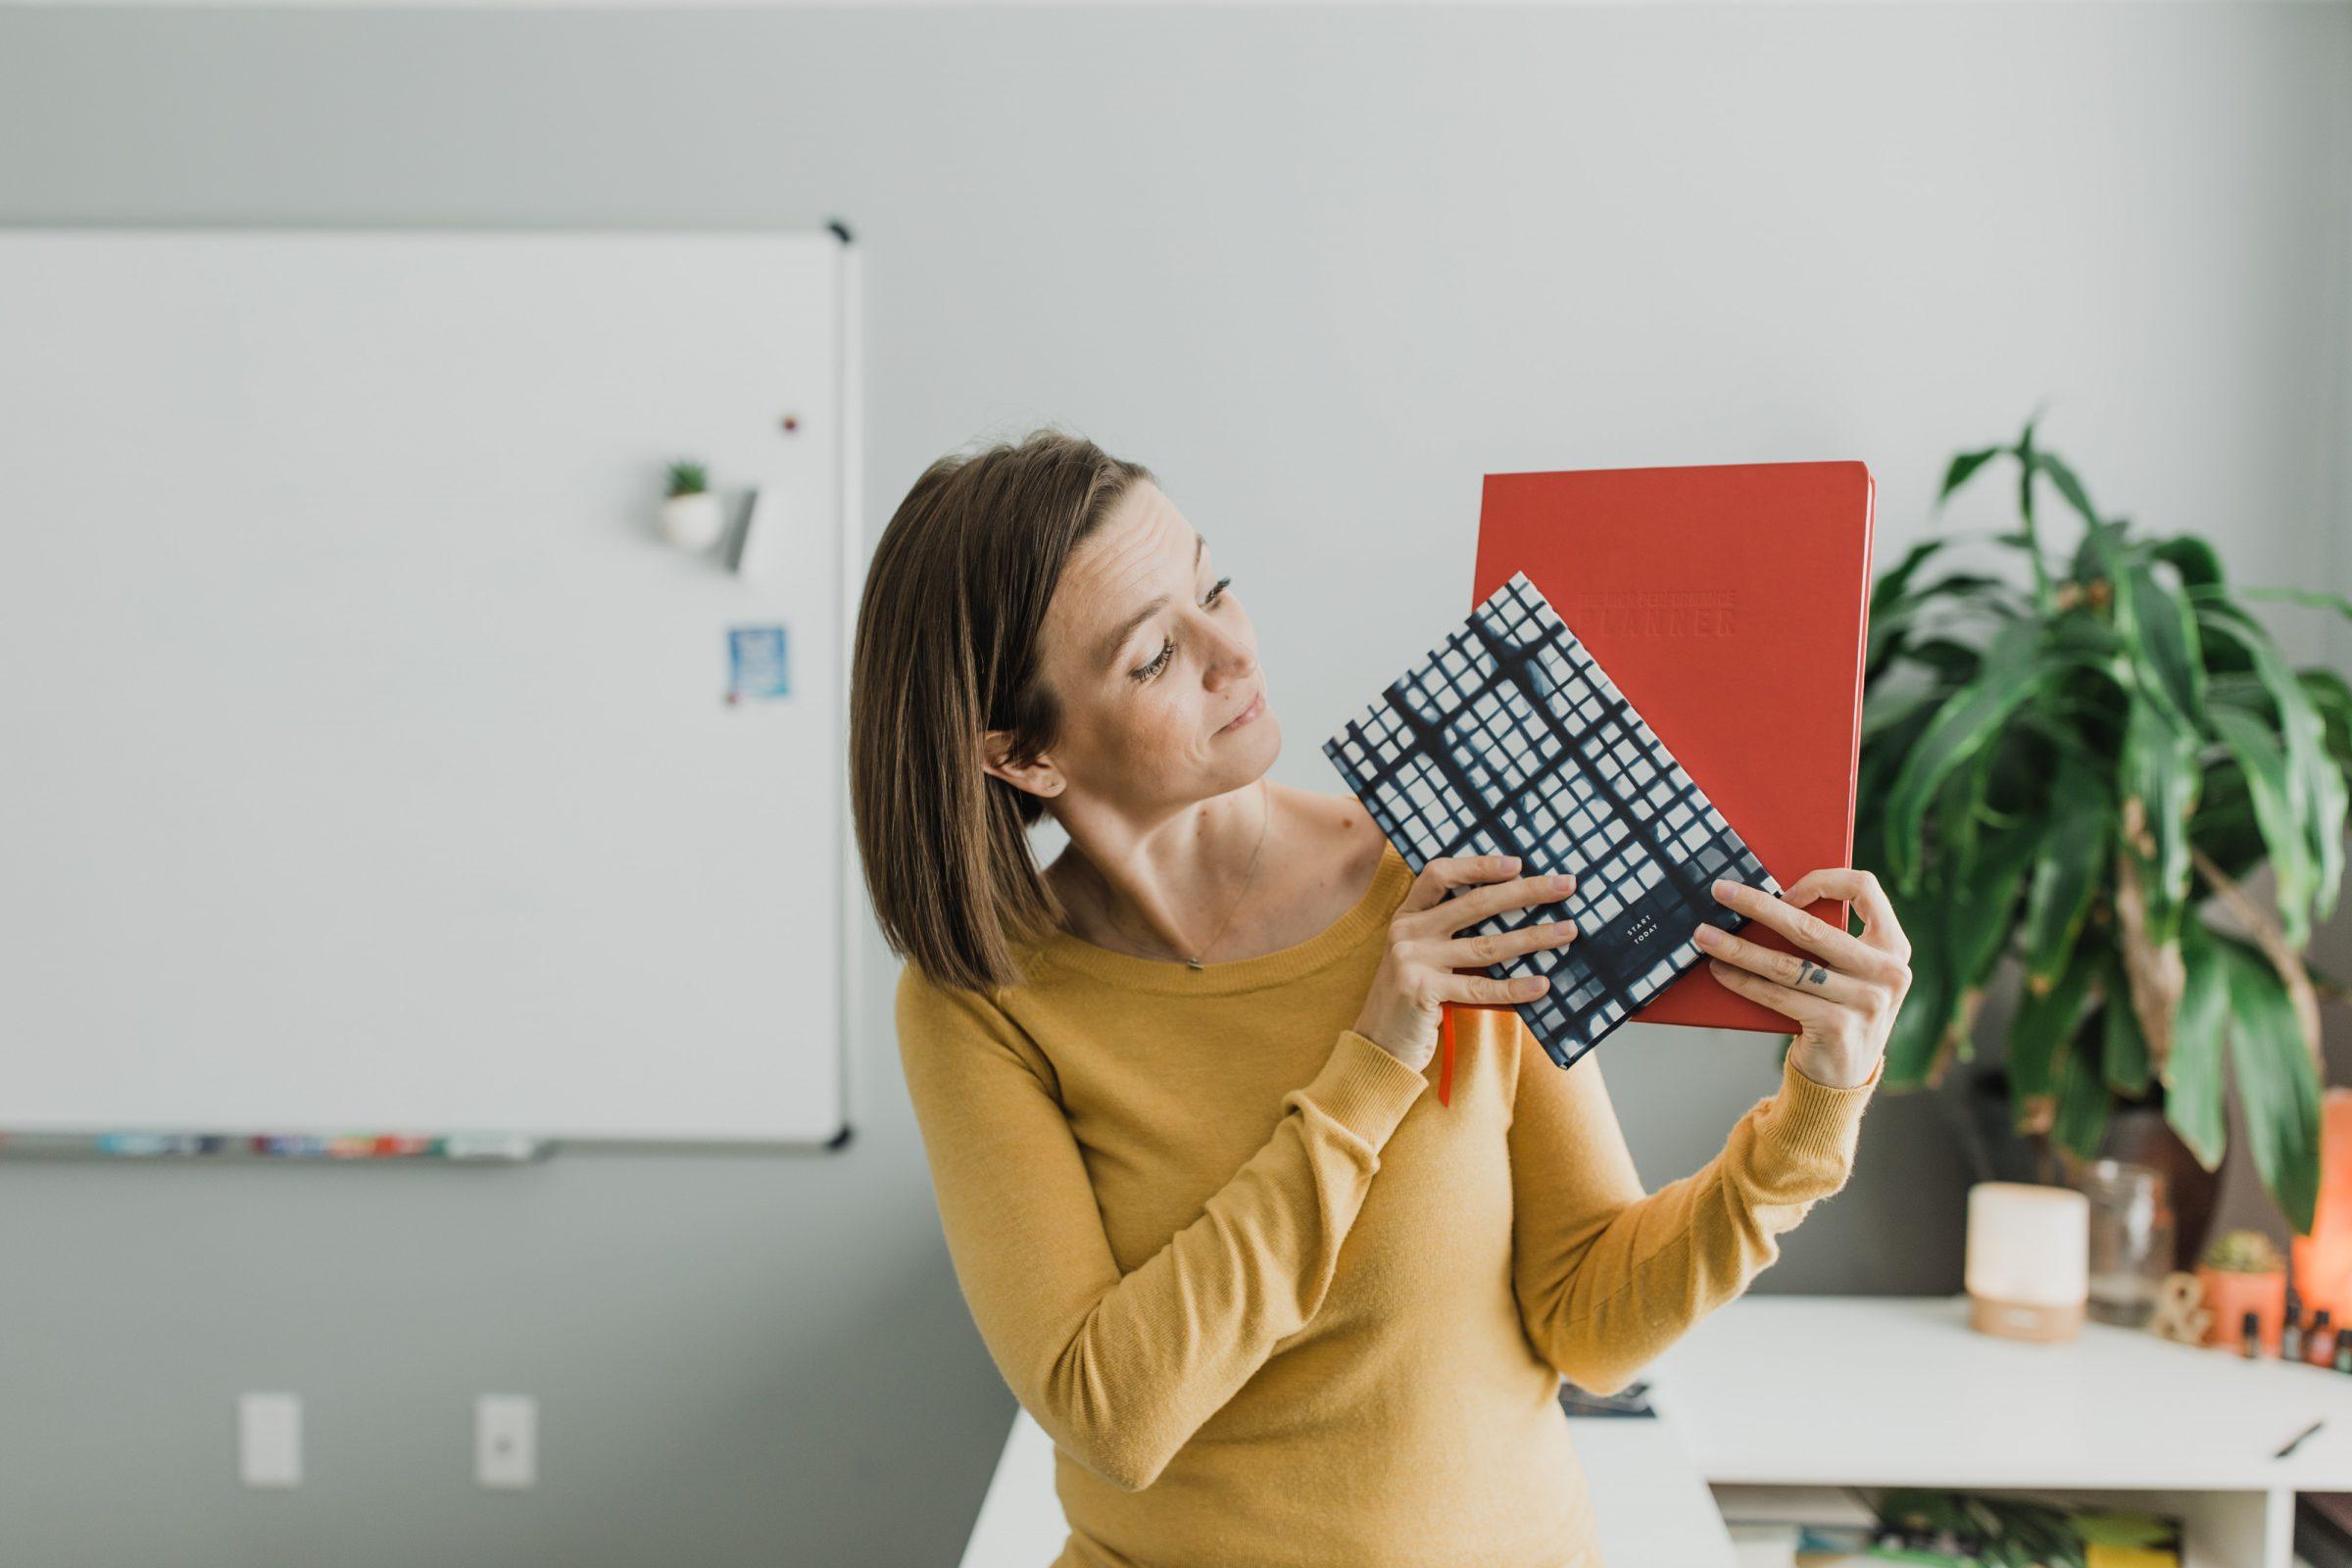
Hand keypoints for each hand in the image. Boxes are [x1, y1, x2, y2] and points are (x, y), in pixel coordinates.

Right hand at [1352, 852, 1580, 1071]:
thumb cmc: (1413, 996)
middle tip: (1565, 886)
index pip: (1440, 874)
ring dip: (1533, 937)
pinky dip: (1515, 988)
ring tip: (1567, 931)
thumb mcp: (1422, 955)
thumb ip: (1450, 932)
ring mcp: (1412, 961)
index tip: (1518, 864)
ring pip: (1485, 946)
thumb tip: (1514, 909)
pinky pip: (1480, 989)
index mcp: (1408, 915)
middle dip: (1526, 892)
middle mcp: (1407, 932)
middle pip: (1475, 903)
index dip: (1478, 865)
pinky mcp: (1422, 992)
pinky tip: (1542, 985)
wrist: (1378, 1043)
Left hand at [1692, 868, 1912, 1089]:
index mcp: (1893, 946)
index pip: (1864, 888)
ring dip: (1737, 947)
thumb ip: (1831, 939)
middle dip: (1757, 905)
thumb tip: (1765, 900)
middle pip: (1811, 927)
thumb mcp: (1852, 971)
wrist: (1844, 1077)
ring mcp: (1865, 1001)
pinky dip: (1743, 981)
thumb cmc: (1839, 1009)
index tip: (1784, 891)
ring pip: (1786, 964)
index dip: (1822, 881)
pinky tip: (1720, 971)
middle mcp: (1887, 972)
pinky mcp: (1837, 1026)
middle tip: (1720, 891)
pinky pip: (1777, 995)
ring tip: (1704, 935)